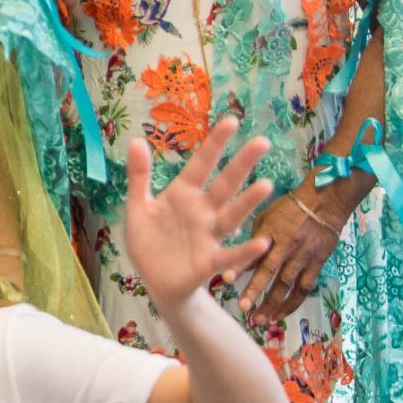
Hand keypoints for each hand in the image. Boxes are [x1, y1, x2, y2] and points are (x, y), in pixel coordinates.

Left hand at [125, 117, 273, 312]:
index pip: (200, 165)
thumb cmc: (150, 242)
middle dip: (241, 164)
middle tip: (263, 142)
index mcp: (182, 195)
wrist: (155, 282)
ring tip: (267, 184)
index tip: (231, 120)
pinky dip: (245, 250)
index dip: (214, 144)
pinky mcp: (209, 261)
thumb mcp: (138, 207)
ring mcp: (208, 236)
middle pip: (224, 184)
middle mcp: (201, 211)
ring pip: (232, 215)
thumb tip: (136, 140)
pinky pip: (229, 254)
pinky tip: (262, 242)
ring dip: (248, 201)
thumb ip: (139, 176)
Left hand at [238, 181, 349, 323]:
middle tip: (242, 309)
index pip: (254, 251)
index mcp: (272, 232)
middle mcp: (288, 247)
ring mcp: (303, 258)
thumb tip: (240, 259)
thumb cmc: (289, 208)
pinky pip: (304, 289)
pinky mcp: (316, 265)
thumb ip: (255, 238)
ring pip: (287, 286)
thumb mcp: (266, 217)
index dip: (240, 265)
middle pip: (270, 273)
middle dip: (255, 292)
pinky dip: (291, 304)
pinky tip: (279, 316)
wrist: (324, 203)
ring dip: (272, 305)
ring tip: (259, 321)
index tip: (226, 279)